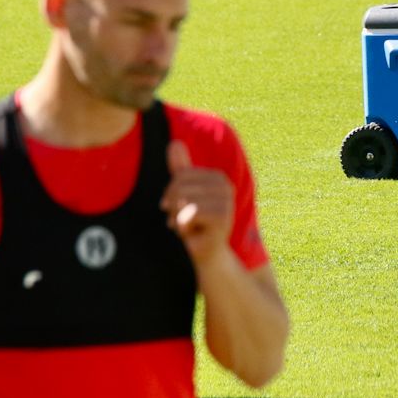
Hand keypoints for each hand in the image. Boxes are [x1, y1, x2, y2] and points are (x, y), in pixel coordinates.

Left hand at [162, 140, 235, 267]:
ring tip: (188, 227)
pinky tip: (193, 233)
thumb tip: (174, 142)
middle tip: (181, 221)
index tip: (178, 209)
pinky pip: (189, 213)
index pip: (180, 175)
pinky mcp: (222, 218)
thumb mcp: (185, 195)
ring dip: (178, 218)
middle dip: (173, 206)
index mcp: (217, 177)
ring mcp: (226, 202)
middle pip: (180, 186)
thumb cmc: (194, 225)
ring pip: (184, 200)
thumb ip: (181, 170)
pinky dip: (183, 226)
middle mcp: (225, 186)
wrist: (207, 255)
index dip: (171, 193)